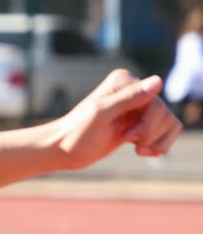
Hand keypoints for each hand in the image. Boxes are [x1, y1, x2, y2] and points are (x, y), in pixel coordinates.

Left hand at [49, 71, 179, 169]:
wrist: (63, 150)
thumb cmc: (76, 134)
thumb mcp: (100, 115)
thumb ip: (128, 98)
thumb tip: (158, 81)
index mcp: (124, 81)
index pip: (156, 103)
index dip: (148, 124)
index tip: (126, 136)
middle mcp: (134, 90)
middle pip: (165, 115)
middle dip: (150, 134)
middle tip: (128, 141)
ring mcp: (138, 107)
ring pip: (169, 123)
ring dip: (156, 141)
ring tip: (137, 149)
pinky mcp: (139, 123)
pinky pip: (167, 130)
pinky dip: (160, 145)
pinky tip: (143, 152)